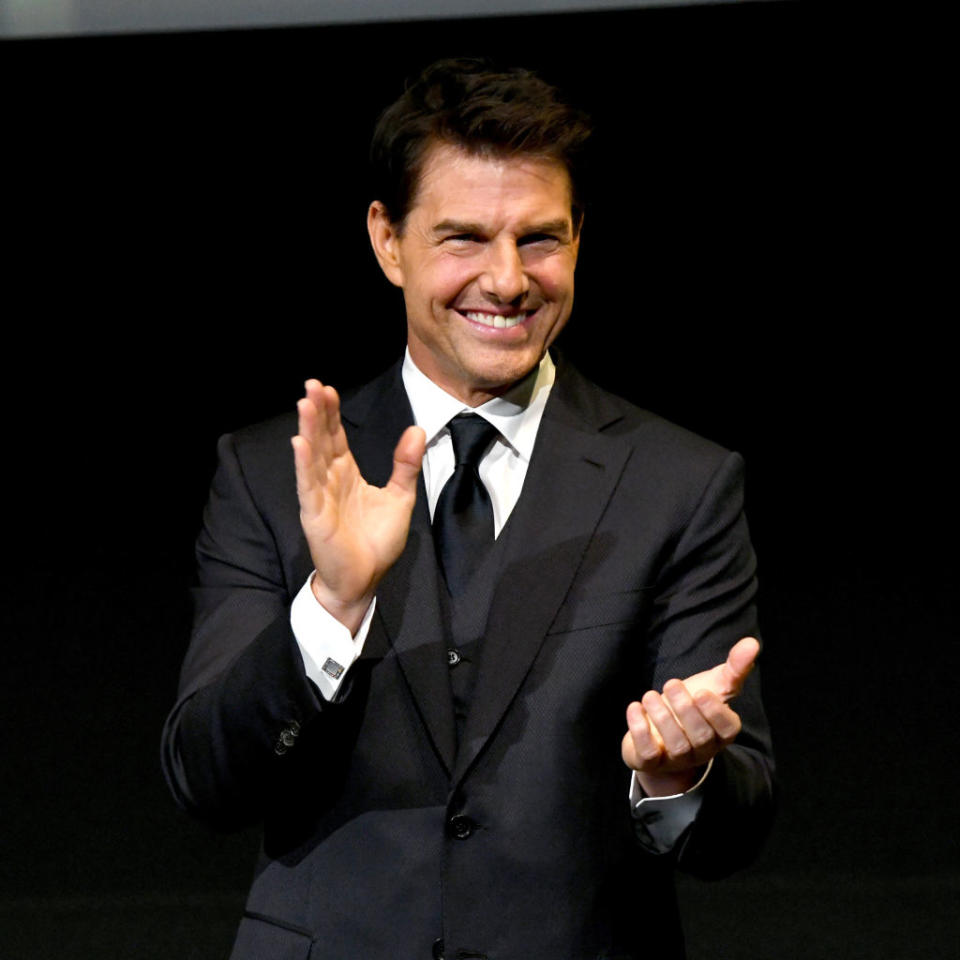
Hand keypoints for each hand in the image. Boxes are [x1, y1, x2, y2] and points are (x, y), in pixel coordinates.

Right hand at [292, 379, 425, 633]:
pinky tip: (299, 443)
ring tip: (305, 403)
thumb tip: (417, 429)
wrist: (365, 580)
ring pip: (312, 457)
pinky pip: (307, 486)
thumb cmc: (376, 542)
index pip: (336, 437)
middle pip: (322, 440)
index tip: (328, 388)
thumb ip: (405, 464)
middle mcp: (329, 480)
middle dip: (317, 412)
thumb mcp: (400, 498)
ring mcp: (319, 497)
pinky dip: (303, 465)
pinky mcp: (314, 516)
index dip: (332, 413)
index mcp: (346, 474)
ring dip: (308, 430)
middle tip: (311, 384)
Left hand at [621, 637, 758, 796]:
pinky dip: (640, 731)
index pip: (728, 729)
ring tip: (650, 695)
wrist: (662, 733)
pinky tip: (635, 707)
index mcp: (721, 732)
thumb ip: (734, 668)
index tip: (701, 692)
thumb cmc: (693, 705)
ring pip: (676, 745)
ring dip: (661, 717)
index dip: (715, 713)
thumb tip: (752, 642)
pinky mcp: (651, 762)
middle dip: (685, 710)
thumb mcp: (714, 685)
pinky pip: (648, 754)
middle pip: (700, 736)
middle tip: (671, 684)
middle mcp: (702, 750)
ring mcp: (677, 759)